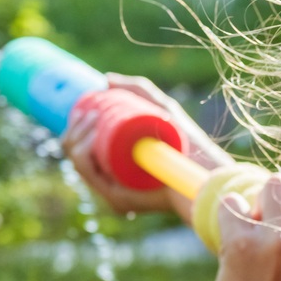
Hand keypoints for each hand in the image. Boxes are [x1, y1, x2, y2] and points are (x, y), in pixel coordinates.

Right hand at [62, 75, 229, 217]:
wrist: (205, 168)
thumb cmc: (187, 142)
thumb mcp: (159, 109)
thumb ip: (137, 91)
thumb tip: (105, 80)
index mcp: (112, 166)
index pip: (80, 147)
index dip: (75, 126)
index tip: (85, 108)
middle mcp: (109, 183)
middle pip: (75, 152)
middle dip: (75, 128)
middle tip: (92, 112)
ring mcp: (111, 194)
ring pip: (78, 161)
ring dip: (77, 136)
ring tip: (93, 118)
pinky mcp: (116, 200)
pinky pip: (89, 174)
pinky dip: (83, 153)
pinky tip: (89, 138)